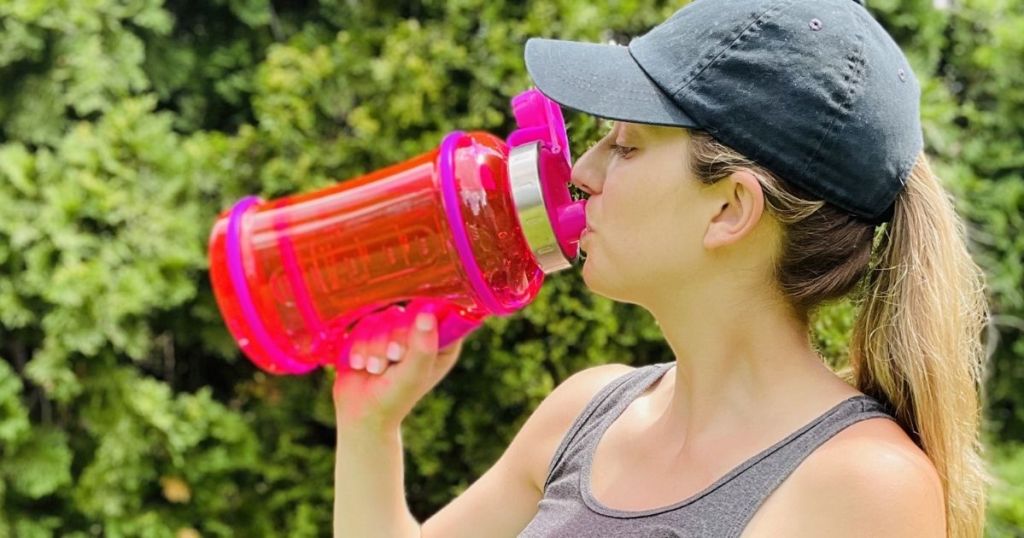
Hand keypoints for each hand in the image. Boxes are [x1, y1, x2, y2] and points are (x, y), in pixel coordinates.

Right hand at [332, 302, 464, 430]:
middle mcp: (424, 333)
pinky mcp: (375, 331)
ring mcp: (398, 331)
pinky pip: (366, 322)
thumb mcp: (413, 375)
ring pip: (385, 316)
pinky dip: (360, 344)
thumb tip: (426, 316)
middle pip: (410, 313)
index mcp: (444, 344)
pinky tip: (359, 364)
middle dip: (394, 338)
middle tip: (393, 358)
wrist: (361, 412)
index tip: (410, 340)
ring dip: (375, 345)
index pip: (444, 314)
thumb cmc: (394, 398)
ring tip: (373, 369)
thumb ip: (422, 348)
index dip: (426, 321)